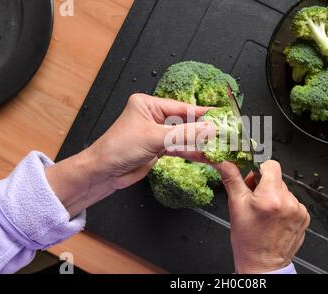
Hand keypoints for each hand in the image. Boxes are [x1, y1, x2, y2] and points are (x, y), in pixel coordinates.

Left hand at [46, 94, 213, 216]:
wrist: (104, 173)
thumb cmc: (119, 148)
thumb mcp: (155, 137)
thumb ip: (184, 134)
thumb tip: (209, 129)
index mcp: (148, 104)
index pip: (182, 107)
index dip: (202, 113)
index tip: (220, 115)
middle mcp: (153, 117)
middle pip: (185, 121)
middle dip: (203, 129)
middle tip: (224, 132)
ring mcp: (157, 134)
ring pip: (184, 136)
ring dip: (200, 142)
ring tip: (219, 145)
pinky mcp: (158, 149)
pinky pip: (179, 148)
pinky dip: (192, 152)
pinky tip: (206, 154)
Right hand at [215, 160, 309, 273]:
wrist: (262, 264)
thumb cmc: (248, 240)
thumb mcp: (235, 206)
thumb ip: (232, 178)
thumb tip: (223, 161)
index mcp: (270, 197)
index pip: (270, 165)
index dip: (259, 170)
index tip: (253, 180)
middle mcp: (287, 202)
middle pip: (276, 178)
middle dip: (264, 185)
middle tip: (254, 201)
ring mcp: (298, 210)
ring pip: (284, 190)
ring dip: (274, 196)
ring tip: (265, 213)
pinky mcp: (304, 217)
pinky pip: (292, 202)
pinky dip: (283, 207)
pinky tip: (275, 219)